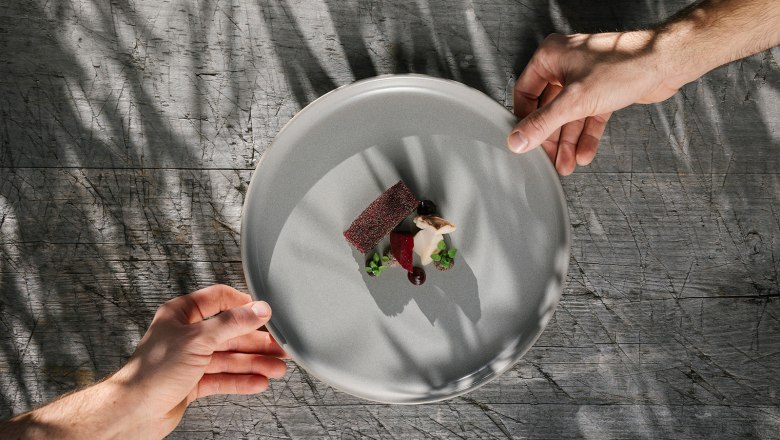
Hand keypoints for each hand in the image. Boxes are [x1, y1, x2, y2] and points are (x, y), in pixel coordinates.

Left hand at [109, 284, 287, 437]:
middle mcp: (186, 335)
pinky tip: (259, 382)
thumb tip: (258, 310)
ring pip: (229, 357)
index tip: (265, 312)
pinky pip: (223, 378)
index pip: (218, 299)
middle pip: (229, 332)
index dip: (243, 304)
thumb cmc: (151, 373)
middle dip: (255, 341)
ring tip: (277, 367)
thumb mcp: (198, 339)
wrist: (132, 413)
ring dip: (254, 363)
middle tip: (279, 345)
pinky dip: (241, 380)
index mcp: (181, 314)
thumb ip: (231, 324)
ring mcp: (190, 360)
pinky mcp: (192, 382)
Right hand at [507, 31, 681, 174]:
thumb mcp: (575, 100)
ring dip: (569, 141)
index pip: (525, 93)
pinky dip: (586, 135)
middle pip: (548, 108)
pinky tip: (584, 153)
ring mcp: (584, 78)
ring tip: (567, 163)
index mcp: (551, 56)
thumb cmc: (626, 64)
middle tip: (550, 159)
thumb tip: (518, 140)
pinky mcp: (603, 90)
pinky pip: (588, 116)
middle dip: (552, 137)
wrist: (667, 61)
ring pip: (569, 116)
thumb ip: (543, 123)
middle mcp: (565, 65)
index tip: (525, 141)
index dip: (524, 120)